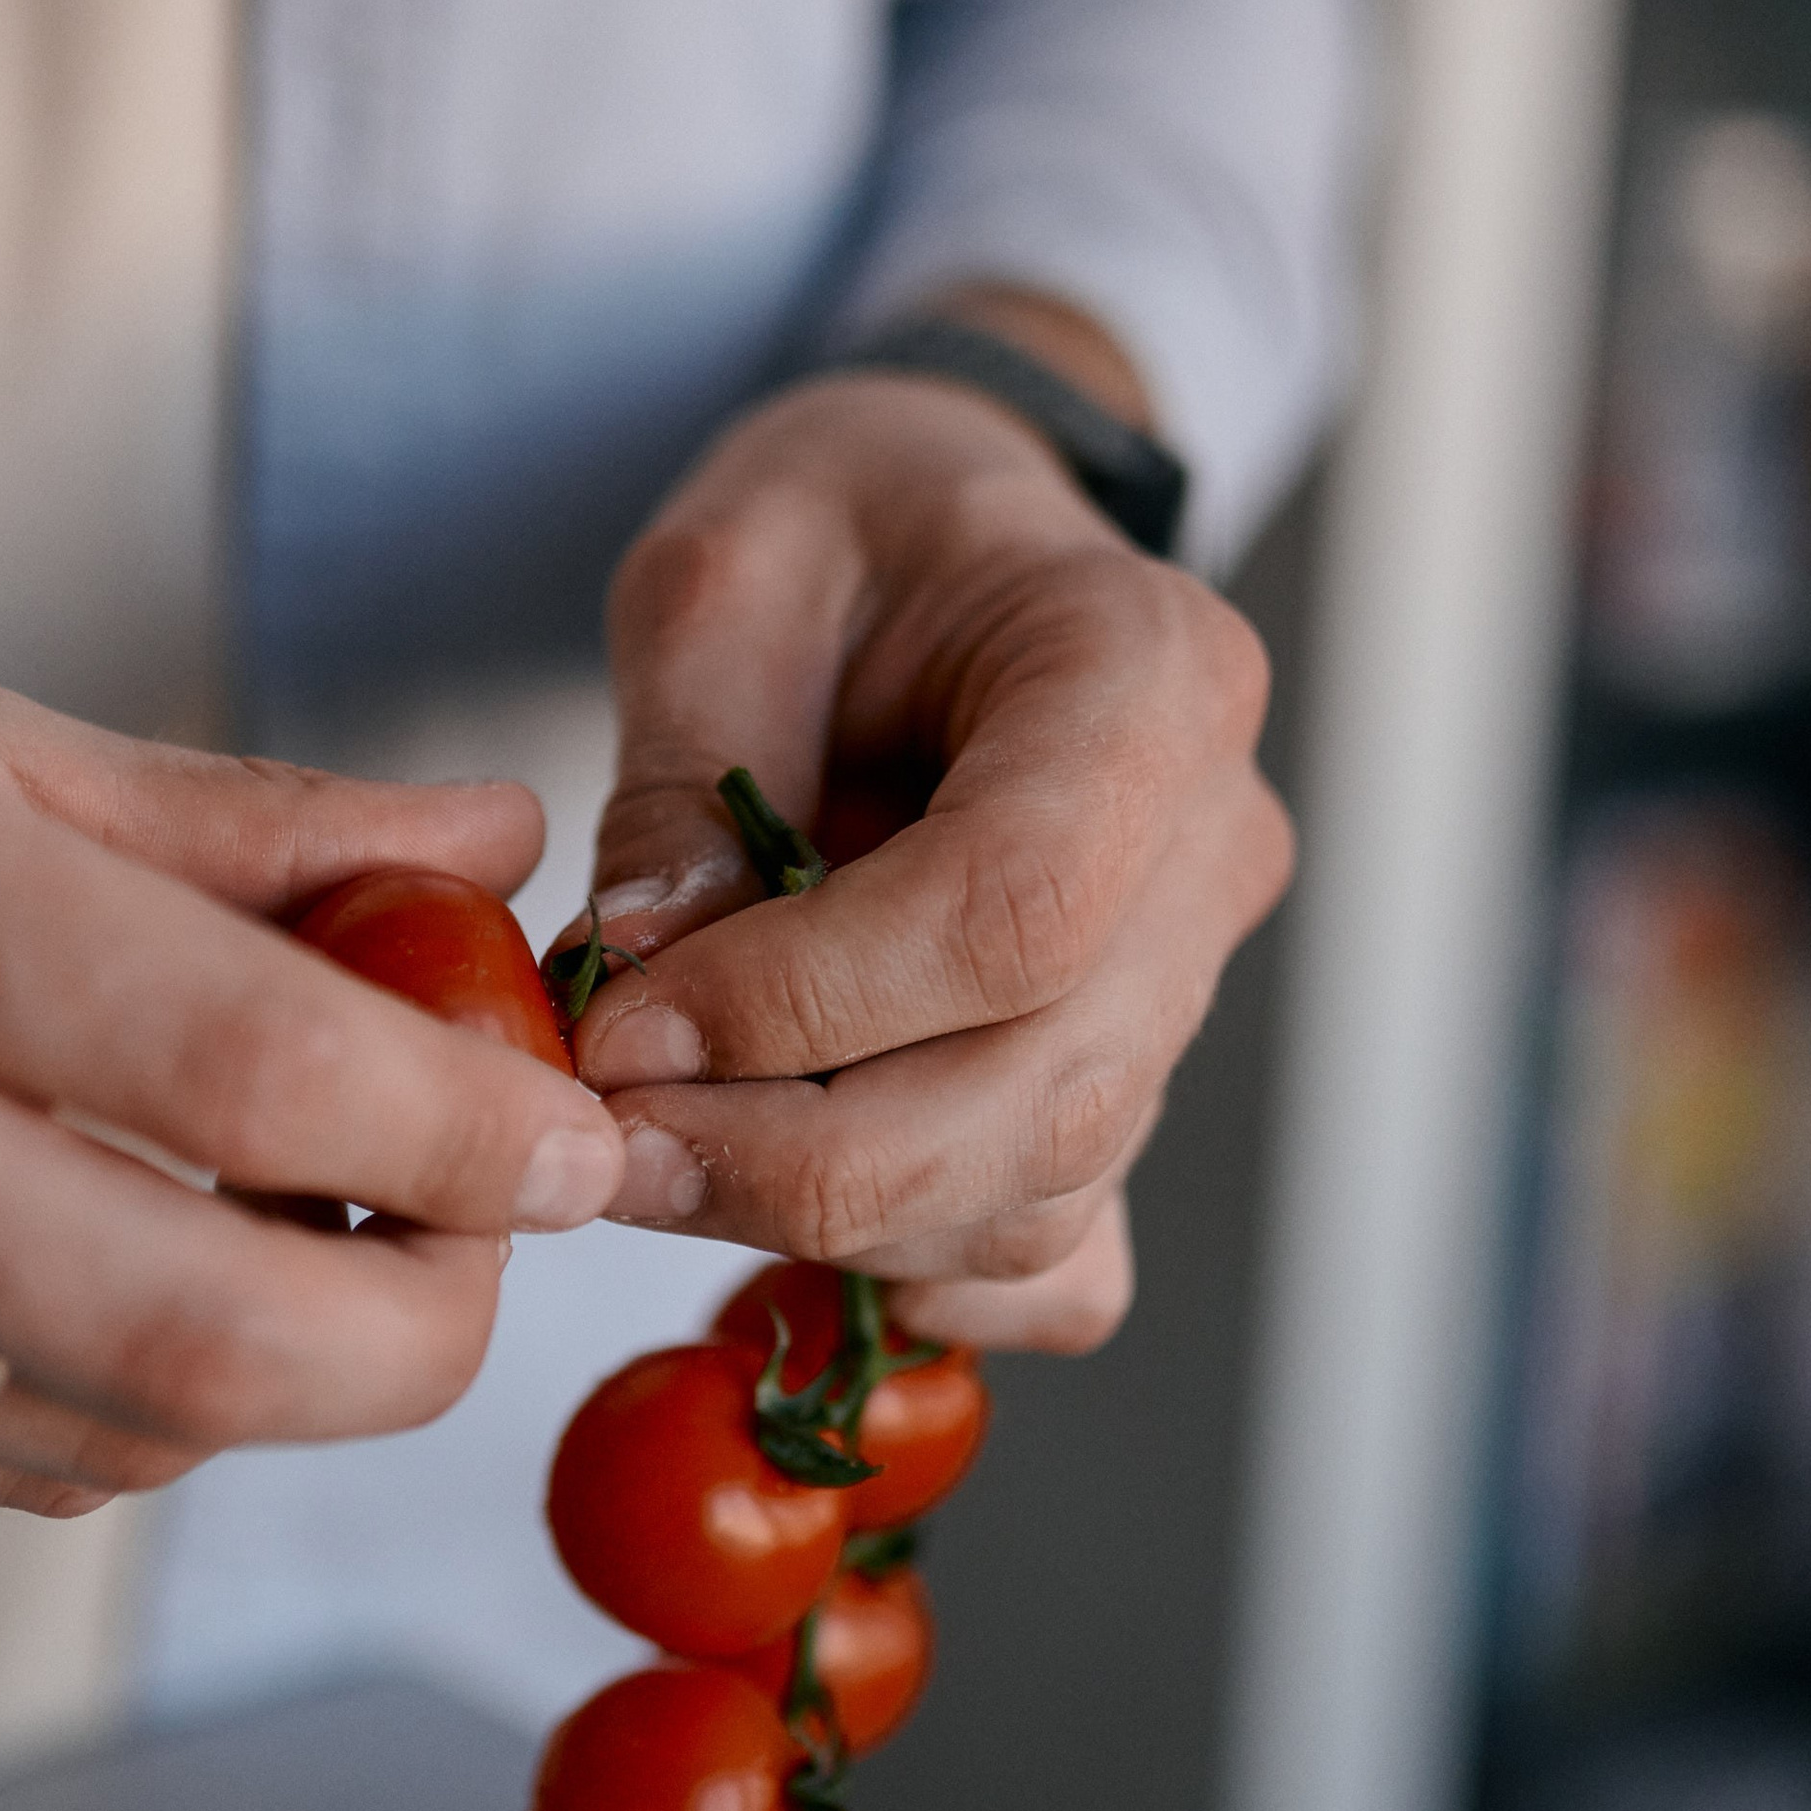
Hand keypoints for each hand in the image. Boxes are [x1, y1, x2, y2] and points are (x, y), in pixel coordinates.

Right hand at [0, 554, 623, 1511]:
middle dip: (430, 1324)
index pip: (254, 1067)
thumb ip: (235, 820)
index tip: (576, 1133)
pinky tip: (150, 1276)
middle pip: (218, 1333)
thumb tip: (494, 852)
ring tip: (332, 1226)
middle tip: (490, 1230)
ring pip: (124, 1433)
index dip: (476, 1126)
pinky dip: (134, 1399)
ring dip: (292, 1366)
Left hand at [563, 305, 1290, 1350]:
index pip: (1014, 906)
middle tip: (599, 1138)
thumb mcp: (730, 567)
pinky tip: (773, 1213)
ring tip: (647, 1148)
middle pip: (1041, 1095)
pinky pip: (1056, 1264)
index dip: (803, 1005)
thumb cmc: (854, 533)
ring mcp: (1190, 992)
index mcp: (1152, 678)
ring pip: (1039, 1198)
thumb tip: (640, 963)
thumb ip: (686, 761)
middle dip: (793, 1157)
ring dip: (821, 1221)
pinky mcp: (1133, 1094)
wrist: (954, 558)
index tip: (619, 1027)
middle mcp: (1212, 852)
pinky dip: (913, 1277)